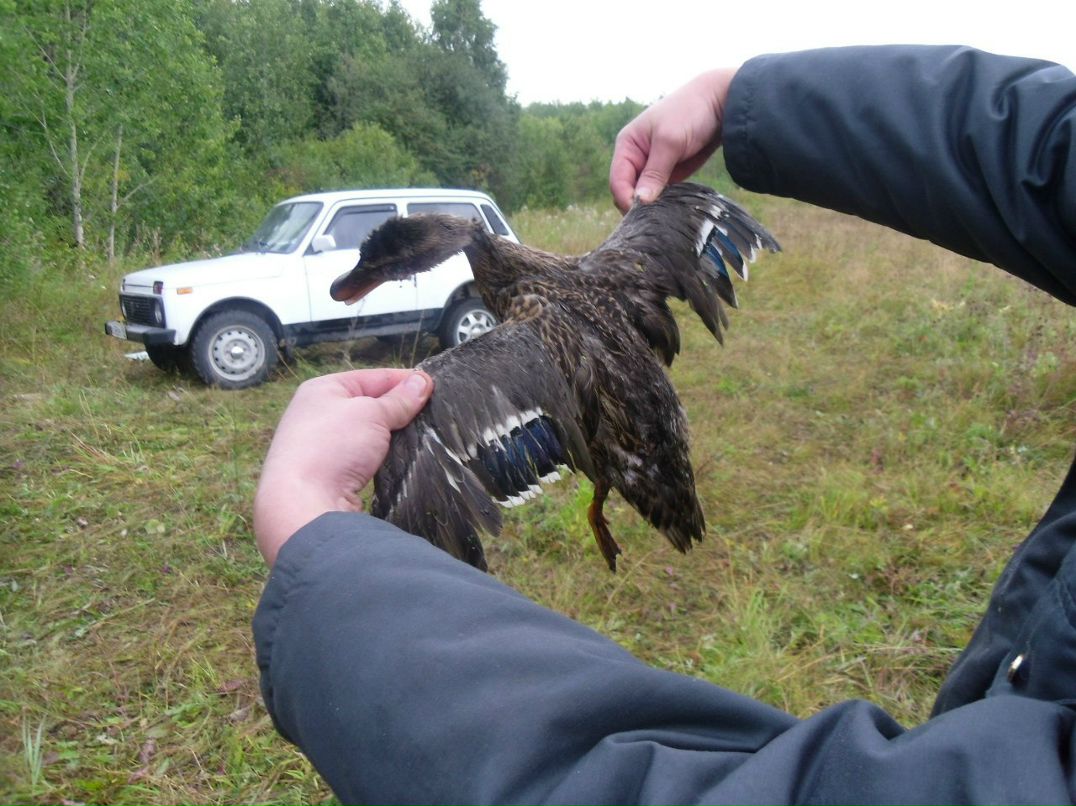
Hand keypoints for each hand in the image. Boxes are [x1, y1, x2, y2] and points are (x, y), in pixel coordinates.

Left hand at [253, 368, 432, 565]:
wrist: (303, 504)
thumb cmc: (333, 446)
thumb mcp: (372, 414)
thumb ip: (398, 399)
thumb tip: (423, 381)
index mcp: (323, 389)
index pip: (373, 377)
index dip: (404, 381)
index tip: (435, 387)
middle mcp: (318, 414)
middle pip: (370, 405)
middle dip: (399, 410)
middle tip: (434, 414)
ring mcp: (322, 446)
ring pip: (368, 434)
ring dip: (391, 436)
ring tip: (423, 437)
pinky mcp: (330, 474)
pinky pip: (363, 458)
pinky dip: (381, 457)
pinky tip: (401, 460)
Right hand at [610, 67, 737, 212]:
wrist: (720, 105)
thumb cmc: (689, 113)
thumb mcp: (669, 141)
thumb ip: (654, 172)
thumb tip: (640, 201)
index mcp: (627, 146)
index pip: (617, 180)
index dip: (626, 199)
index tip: (641, 214)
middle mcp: (636, 159)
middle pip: (627, 192)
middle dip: (637, 206)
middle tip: (655, 219)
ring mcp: (652, 168)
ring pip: (643, 196)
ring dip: (652, 208)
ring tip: (665, 217)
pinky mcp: (669, 175)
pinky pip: (660, 196)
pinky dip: (664, 205)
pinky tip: (673, 212)